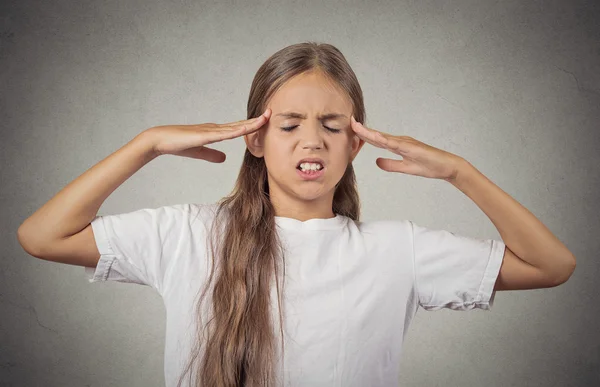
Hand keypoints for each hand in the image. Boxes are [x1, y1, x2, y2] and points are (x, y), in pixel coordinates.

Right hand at [146, 108, 270, 161]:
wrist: (160, 140)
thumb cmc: (177, 144)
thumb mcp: (199, 151)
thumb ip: (212, 155)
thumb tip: (224, 159)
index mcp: (215, 131)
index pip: (238, 128)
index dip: (252, 125)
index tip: (265, 121)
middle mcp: (215, 128)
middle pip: (240, 124)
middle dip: (257, 119)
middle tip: (272, 112)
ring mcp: (210, 130)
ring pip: (236, 127)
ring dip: (251, 123)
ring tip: (266, 117)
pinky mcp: (204, 135)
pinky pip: (224, 133)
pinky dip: (236, 131)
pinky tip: (247, 129)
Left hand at [350, 115, 464, 180]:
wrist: (447, 167)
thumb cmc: (429, 166)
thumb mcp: (405, 168)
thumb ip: (391, 165)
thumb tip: (376, 162)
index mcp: (397, 145)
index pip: (376, 140)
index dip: (362, 135)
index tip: (350, 130)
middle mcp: (400, 141)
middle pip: (377, 136)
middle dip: (361, 130)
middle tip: (348, 121)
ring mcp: (406, 143)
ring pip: (383, 137)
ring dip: (369, 132)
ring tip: (356, 126)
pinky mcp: (413, 147)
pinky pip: (396, 144)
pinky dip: (385, 140)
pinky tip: (376, 137)